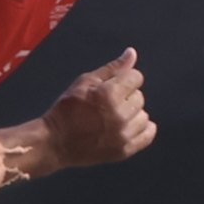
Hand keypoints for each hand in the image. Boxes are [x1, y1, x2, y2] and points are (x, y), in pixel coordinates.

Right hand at [32, 50, 156, 171]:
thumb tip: (131, 53)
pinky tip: (128, 127)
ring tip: (114, 117)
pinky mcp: (124, 150)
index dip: (125, 79)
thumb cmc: (66, 110)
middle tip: (108, 104)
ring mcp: (123, 134)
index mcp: (109, 94)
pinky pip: (147, 135)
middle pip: (140, 97)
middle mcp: (119, 114)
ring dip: (132, 114)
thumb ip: (112, 68)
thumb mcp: (85, 82)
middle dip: (127, 97)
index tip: (113, 86)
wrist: (55, 142)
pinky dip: (142, 130)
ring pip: (143, 116)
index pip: (136, 77)